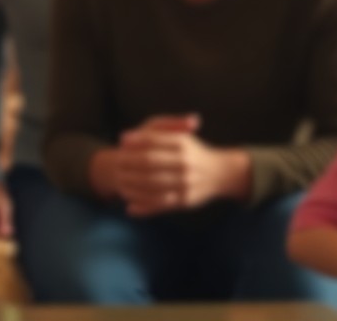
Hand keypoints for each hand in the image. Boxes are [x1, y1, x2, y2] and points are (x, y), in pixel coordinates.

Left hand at [116, 115, 247, 215]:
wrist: (219, 173)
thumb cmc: (190, 150)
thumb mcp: (179, 133)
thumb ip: (155, 129)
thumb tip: (125, 138)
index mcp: (182, 143)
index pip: (153, 140)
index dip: (135, 141)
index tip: (121, 142)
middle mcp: (185, 163)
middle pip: (149, 162)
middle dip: (129, 162)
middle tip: (117, 163)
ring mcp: (185, 183)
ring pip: (151, 184)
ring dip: (131, 184)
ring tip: (120, 181)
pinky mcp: (184, 201)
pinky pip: (159, 204)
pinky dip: (143, 206)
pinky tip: (129, 205)